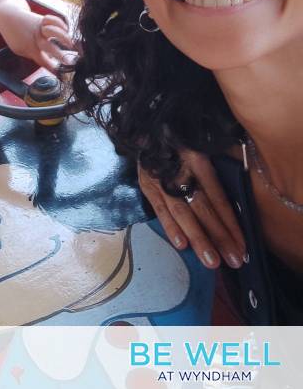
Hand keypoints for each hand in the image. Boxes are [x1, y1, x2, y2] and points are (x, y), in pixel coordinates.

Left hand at [2, 11, 73, 72]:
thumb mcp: (19, 49)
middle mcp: (37, 39)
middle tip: (69, 62)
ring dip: (64, 37)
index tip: (62, 75)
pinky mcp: (42, 19)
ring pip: (53, 31)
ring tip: (71, 44)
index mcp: (31, 49)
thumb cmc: (14, 35)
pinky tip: (66, 29)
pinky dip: (60, 23)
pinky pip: (53, 20)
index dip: (53, 69)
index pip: (44, 62)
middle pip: (50, 48)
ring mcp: (40, 28)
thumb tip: (47, 62)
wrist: (7, 16)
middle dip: (60, 55)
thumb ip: (33, 55)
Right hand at [138, 150, 245, 269]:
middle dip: (219, 237)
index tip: (243, 245)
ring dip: (198, 238)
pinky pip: (159, 209)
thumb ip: (214, 171)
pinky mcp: (147, 185)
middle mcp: (181, 171)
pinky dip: (170, 227)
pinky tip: (181, 245)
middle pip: (202, 208)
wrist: (146, 127)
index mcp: (198, 159)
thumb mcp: (201, 147)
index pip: (217, 196)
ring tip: (212, 261)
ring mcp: (162, 179)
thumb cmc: (180, 141)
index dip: (230, 222)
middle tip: (234, 261)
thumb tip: (234, 205)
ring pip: (182, 213)